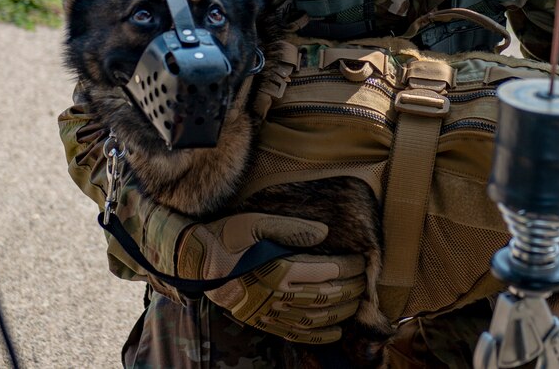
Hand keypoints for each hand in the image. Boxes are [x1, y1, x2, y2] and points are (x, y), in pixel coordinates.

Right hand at [176, 213, 366, 342]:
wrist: (193, 264)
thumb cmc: (224, 238)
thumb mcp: (254, 222)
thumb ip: (291, 227)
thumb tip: (324, 232)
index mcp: (278, 269)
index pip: (326, 271)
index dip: (349, 268)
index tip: (362, 261)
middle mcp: (277, 295)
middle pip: (326, 297)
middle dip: (352, 290)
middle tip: (365, 281)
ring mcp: (270, 312)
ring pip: (316, 318)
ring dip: (341, 312)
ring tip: (357, 303)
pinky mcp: (262, 321)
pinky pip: (296, 334)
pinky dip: (319, 335)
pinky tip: (335, 332)